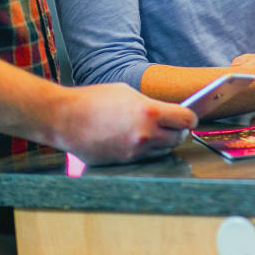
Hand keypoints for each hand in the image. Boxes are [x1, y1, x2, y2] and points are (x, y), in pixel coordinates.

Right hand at [54, 83, 196, 164]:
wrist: (64, 118)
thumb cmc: (94, 100)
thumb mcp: (127, 92)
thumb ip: (150, 104)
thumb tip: (165, 112)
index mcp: (149, 112)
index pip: (186, 119)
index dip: (190, 118)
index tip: (190, 117)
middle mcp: (145, 134)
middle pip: (178, 138)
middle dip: (179, 131)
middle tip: (175, 125)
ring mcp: (134, 150)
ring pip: (163, 150)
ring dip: (164, 142)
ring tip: (156, 132)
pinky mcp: (123, 161)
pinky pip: (146, 157)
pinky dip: (148, 150)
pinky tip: (140, 140)